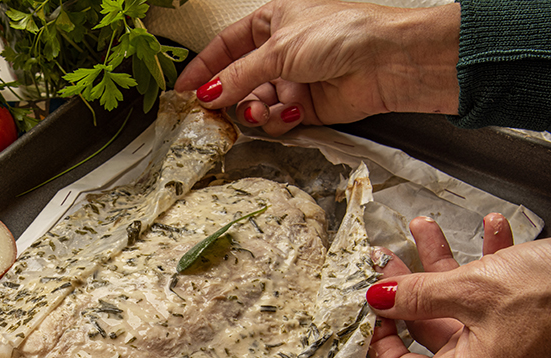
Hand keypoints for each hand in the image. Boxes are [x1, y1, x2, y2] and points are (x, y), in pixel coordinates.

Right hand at [174, 0, 460, 135]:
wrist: (389, 61)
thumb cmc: (341, 34)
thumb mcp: (279, 49)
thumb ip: (238, 76)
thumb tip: (207, 94)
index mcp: (271, 21)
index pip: (226, 46)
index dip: (203, 67)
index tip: (182, 91)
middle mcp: (281, 51)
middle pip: (238, 80)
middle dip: (229, 97)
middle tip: (213, 113)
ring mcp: (294, 79)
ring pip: (257, 104)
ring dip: (255, 112)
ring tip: (261, 113)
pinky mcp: (308, 107)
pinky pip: (280, 120)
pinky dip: (281, 121)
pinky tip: (290, 113)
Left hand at [367, 214, 550, 357]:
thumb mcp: (472, 290)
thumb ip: (416, 295)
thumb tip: (380, 298)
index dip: (379, 340)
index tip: (372, 308)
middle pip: (426, 330)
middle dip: (408, 285)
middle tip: (390, 260)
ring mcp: (505, 349)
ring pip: (457, 305)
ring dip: (442, 264)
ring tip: (425, 230)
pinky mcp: (525, 327)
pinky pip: (493, 296)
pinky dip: (486, 262)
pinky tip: (491, 230)